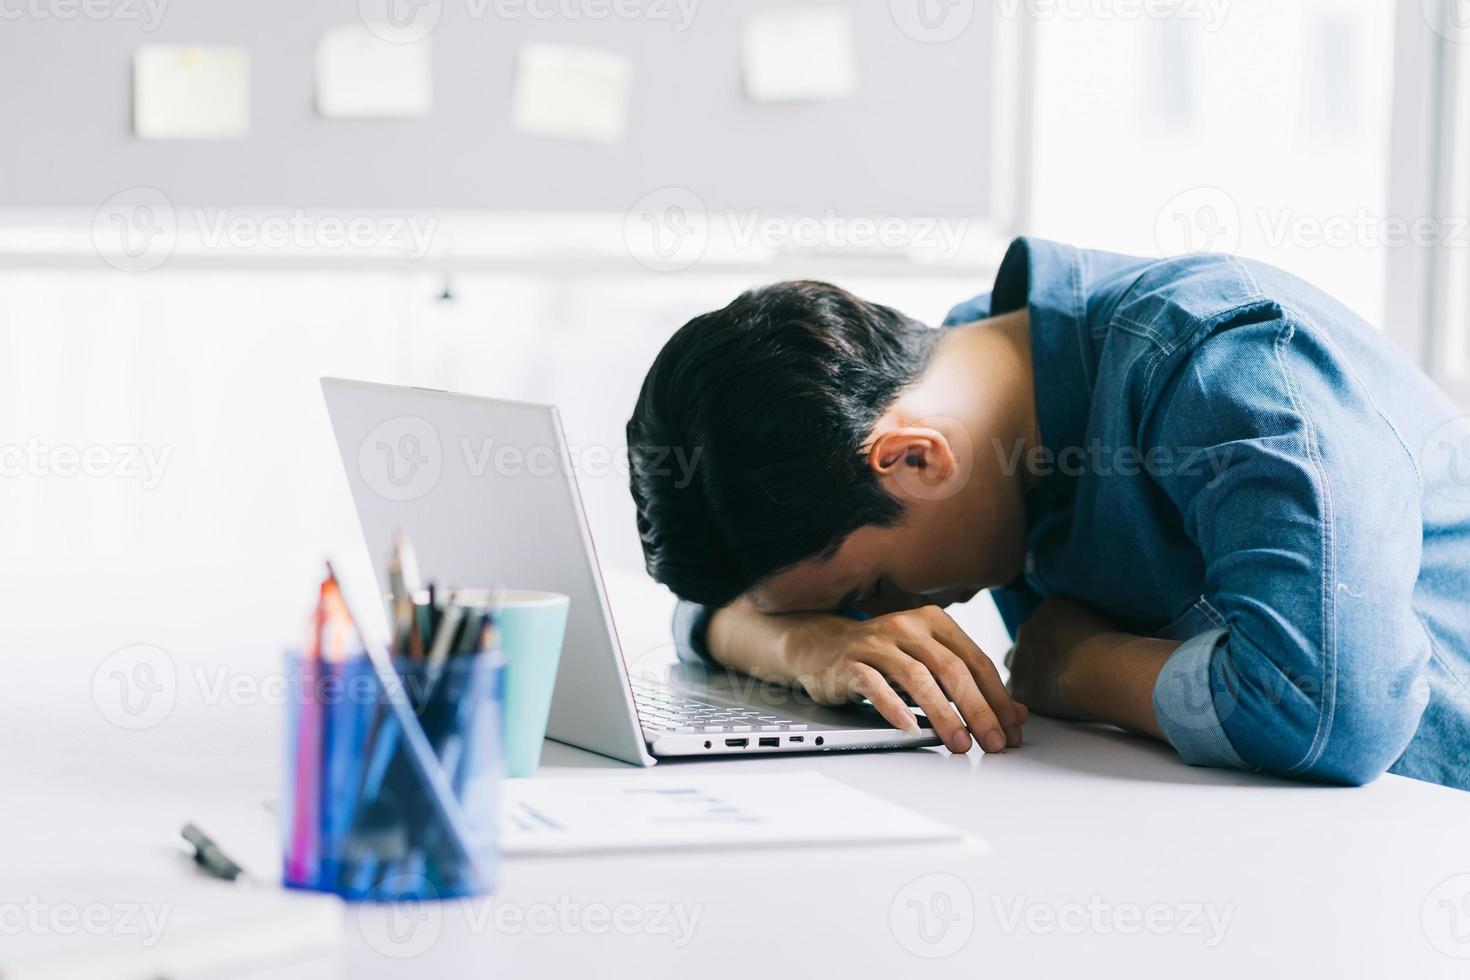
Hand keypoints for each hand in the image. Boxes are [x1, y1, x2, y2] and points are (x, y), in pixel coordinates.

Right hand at [783, 605, 1028, 753]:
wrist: (821, 645)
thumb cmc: (882, 657)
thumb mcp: (929, 665)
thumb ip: (971, 686)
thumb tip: (1018, 715)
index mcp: (934, 622)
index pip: (976, 662)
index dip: (998, 699)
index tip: (1012, 731)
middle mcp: (907, 626)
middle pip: (952, 669)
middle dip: (978, 710)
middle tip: (993, 742)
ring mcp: (876, 642)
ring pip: (917, 678)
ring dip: (943, 714)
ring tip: (959, 743)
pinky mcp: (850, 663)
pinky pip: (874, 684)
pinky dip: (893, 706)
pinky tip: (909, 727)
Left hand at [1006, 595, 1120, 719]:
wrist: (1105, 673)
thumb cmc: (1117, 648)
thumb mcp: (1109, 618)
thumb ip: (1093, 619)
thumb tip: (1100, 629)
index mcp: (1051, 606)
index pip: (1049, 618)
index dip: (1061, 636)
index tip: (1076, 648)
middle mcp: (1029, 627)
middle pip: (1030, 638)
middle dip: (1043, 650)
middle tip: (1065, 666)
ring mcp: (1020, 657)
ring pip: (1017, 662)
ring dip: (1031, 671)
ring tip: (1056, 683)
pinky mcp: (1020, 686)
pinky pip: (1017, 690)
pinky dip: (1030, 695)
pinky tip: (1049, 700)